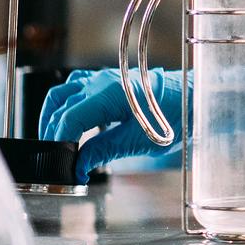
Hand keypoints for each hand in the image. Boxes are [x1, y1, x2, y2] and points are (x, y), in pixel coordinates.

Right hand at [39, 68, 183, 175]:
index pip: (68, 118)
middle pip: (60, 105)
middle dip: (51, 132)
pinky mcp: (108, 79)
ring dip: (53, 115)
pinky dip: (65, 103)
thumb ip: (103, 151)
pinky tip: (70, 121)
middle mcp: (102, 81)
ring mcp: (104, 77)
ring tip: (55, 140)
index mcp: (109, 94)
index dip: (58, 142)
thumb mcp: (139, 141)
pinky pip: (76, 86)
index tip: (59, 163)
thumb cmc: (174, 115)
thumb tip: (78, 167)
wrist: (193, 96)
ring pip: (63, 92)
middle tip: (54, 157)